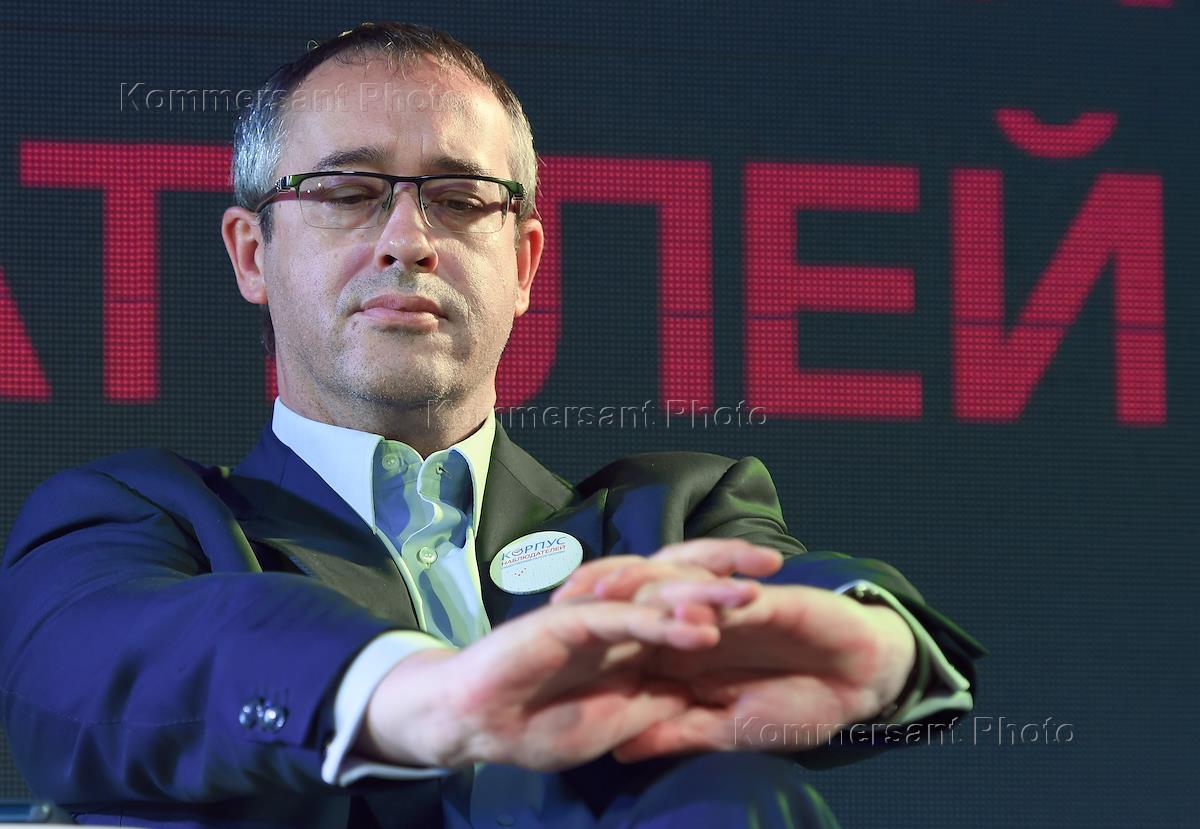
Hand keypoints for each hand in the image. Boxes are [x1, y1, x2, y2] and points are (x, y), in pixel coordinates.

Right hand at [356, 583, 758, 771]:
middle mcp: (618, 615)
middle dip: (725, 572)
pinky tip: (693, 627)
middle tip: (773, 566)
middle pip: (678, 583)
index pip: (687, 609)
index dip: (728, 602)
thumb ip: (656, 703)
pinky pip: (621, 618)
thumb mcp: (617, 722)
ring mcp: (593, 613)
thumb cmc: (540, 724)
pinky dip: (657, 621)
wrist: (477, 725)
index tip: (777, 602)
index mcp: (632, 638)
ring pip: (655, 593)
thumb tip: (698, 692)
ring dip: (702, 594)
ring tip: (748, 596)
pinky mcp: (567, 621)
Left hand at [552, 539, 916, 760]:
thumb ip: (676, 731)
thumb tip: (617, 750)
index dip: (586, 633)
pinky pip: (729, 590)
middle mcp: (698, 620)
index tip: (539, 640)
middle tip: (557, 598)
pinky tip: (682, 593)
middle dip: (598, 593)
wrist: (859, 684)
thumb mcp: (727, 731)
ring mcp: (728, 606)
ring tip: (604, 586)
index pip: (625, 634)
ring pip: (674, 584)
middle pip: (638, 597)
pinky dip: (707, 589)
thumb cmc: (796, 706)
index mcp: (683, 650)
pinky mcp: (763, 599)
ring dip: (639, 582)